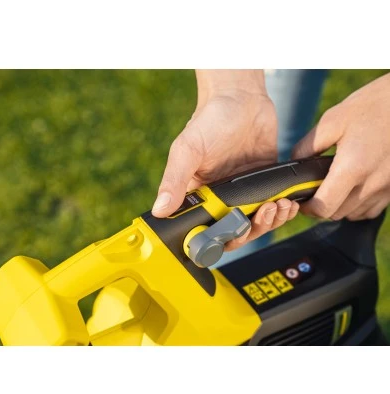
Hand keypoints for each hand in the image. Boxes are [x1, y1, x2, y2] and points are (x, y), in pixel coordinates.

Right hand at [152, 70, 299, 249]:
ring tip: (278, 206)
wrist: (241, 99)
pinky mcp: (264, 185)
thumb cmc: (209, 120)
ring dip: (271, 222)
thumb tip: (159, 210)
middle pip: (236, 234)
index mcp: (199, 197)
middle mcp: (221, 199)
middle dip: (251, 231)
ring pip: (258, 224)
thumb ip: (174, 180)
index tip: (231, 233)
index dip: (219, 241)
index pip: (205, 231)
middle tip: (262, 214)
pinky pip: (275, 208)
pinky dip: (283, 212)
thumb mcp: (187, 150)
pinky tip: (287, 203)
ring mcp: (244, 194)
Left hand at [293, 73, 389, 220]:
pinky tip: (353, 187)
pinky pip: (371, 209)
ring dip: (340, 206)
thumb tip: (294, 164)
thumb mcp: (332, 121)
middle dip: (321, 206)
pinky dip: (358, 205)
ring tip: (334, 186)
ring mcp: (387, 188)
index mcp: (352, 168)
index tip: (302, 200)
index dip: (308, 208)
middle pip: (337, 213)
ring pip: (354, 214)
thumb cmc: (371, 106)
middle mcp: (372, 183)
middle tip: (314, 190)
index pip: (324, 207)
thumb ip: (308, 146)